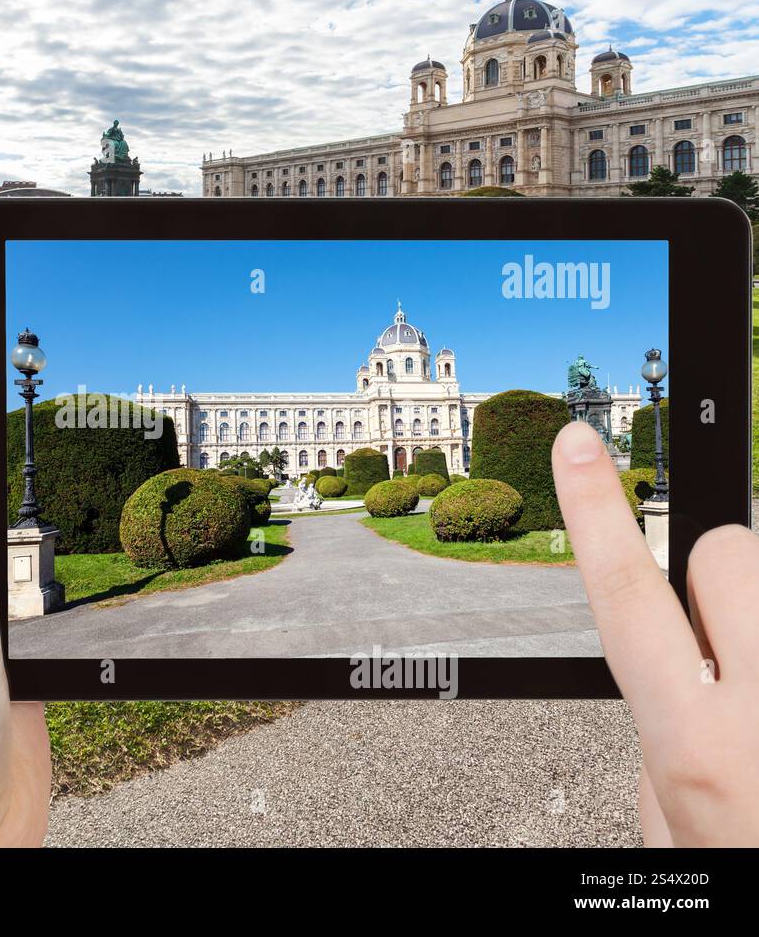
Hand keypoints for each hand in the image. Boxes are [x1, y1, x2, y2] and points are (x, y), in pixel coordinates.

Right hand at [553, 421, 758, 846]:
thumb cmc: (755, 874)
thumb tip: (673, 685)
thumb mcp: (673, 836)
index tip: (579, 446)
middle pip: (729, 556)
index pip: (627, 596)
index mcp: (699, 749)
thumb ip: (665, 749)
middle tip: (723, 647)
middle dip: (716, 583)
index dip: (594, 511)